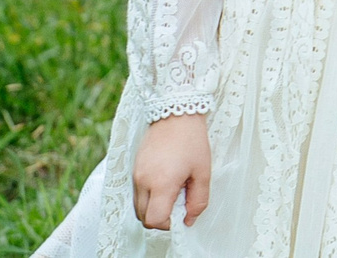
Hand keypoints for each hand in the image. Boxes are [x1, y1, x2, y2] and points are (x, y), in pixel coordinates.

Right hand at [131, 112, 209, 229]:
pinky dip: (148, 196)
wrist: (176, 113)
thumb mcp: (203, 172)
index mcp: (162, 183)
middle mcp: (143, 182)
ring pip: (138, 206)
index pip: (154, 220)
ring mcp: (135, 176)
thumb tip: (189, 220)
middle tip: (178, 201)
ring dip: (153, 207)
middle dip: (160, 218)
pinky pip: (137, 193)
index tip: (181, 213)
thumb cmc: (192, 141)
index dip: (168, 224)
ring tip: (173, 189)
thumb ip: (198, 200)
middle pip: (143, 217)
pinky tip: (165, 181)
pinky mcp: (133, 170)